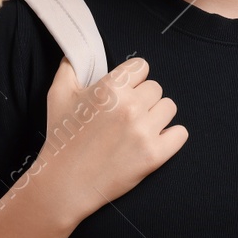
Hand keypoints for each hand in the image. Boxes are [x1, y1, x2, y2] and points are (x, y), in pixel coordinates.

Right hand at [34, 55, 186, 225]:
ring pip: (169, 107)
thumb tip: (75, 53)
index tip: (123, 92)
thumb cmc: (61, 138)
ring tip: (138, 128)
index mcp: (110, 88)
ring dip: (156, 116)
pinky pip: (180, 134)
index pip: (142, 67)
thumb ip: (69, 68)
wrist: (64, 183)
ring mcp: (144, 132)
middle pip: (156, 88)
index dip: (132, 79)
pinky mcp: (155, 155)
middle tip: (125, 116)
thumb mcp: (57, 96)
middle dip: (143, 99)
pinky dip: (170, 137)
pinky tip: (154, 141)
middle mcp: (130, 107)